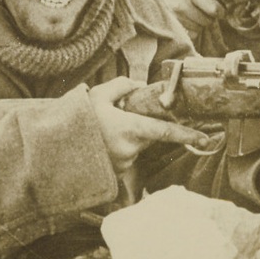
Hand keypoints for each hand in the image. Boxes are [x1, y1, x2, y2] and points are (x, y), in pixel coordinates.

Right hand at [89, 78, 211, 174]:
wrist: (54, 150)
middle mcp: (130, 149)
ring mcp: (123, 164)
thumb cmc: (77, 121)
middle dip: (142, 125)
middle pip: (149, 136)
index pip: (166, 132)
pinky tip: (101, 142)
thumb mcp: (98, 95)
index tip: (205, 139)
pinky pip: (124, 156)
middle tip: (119, 116)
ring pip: (136, 146)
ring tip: (103, 130)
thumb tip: (139, 85)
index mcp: (130, 129)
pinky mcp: (115, 173)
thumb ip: (122, 86)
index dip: (187, 135)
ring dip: (127, 137)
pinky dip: (118, 147)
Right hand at [143, 0, 221, 34]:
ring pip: (199, 28)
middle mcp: (182, 5)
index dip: (220, 10)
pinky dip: (192, 29)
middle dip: (210, 16)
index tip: (219, 8)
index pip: (214, 9)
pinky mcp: (168, 24)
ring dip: (200, 23)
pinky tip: (187, 19)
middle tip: (205, 9)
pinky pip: (189, 33)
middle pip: (208, 21)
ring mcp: (174, 16)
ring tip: (194, 12)